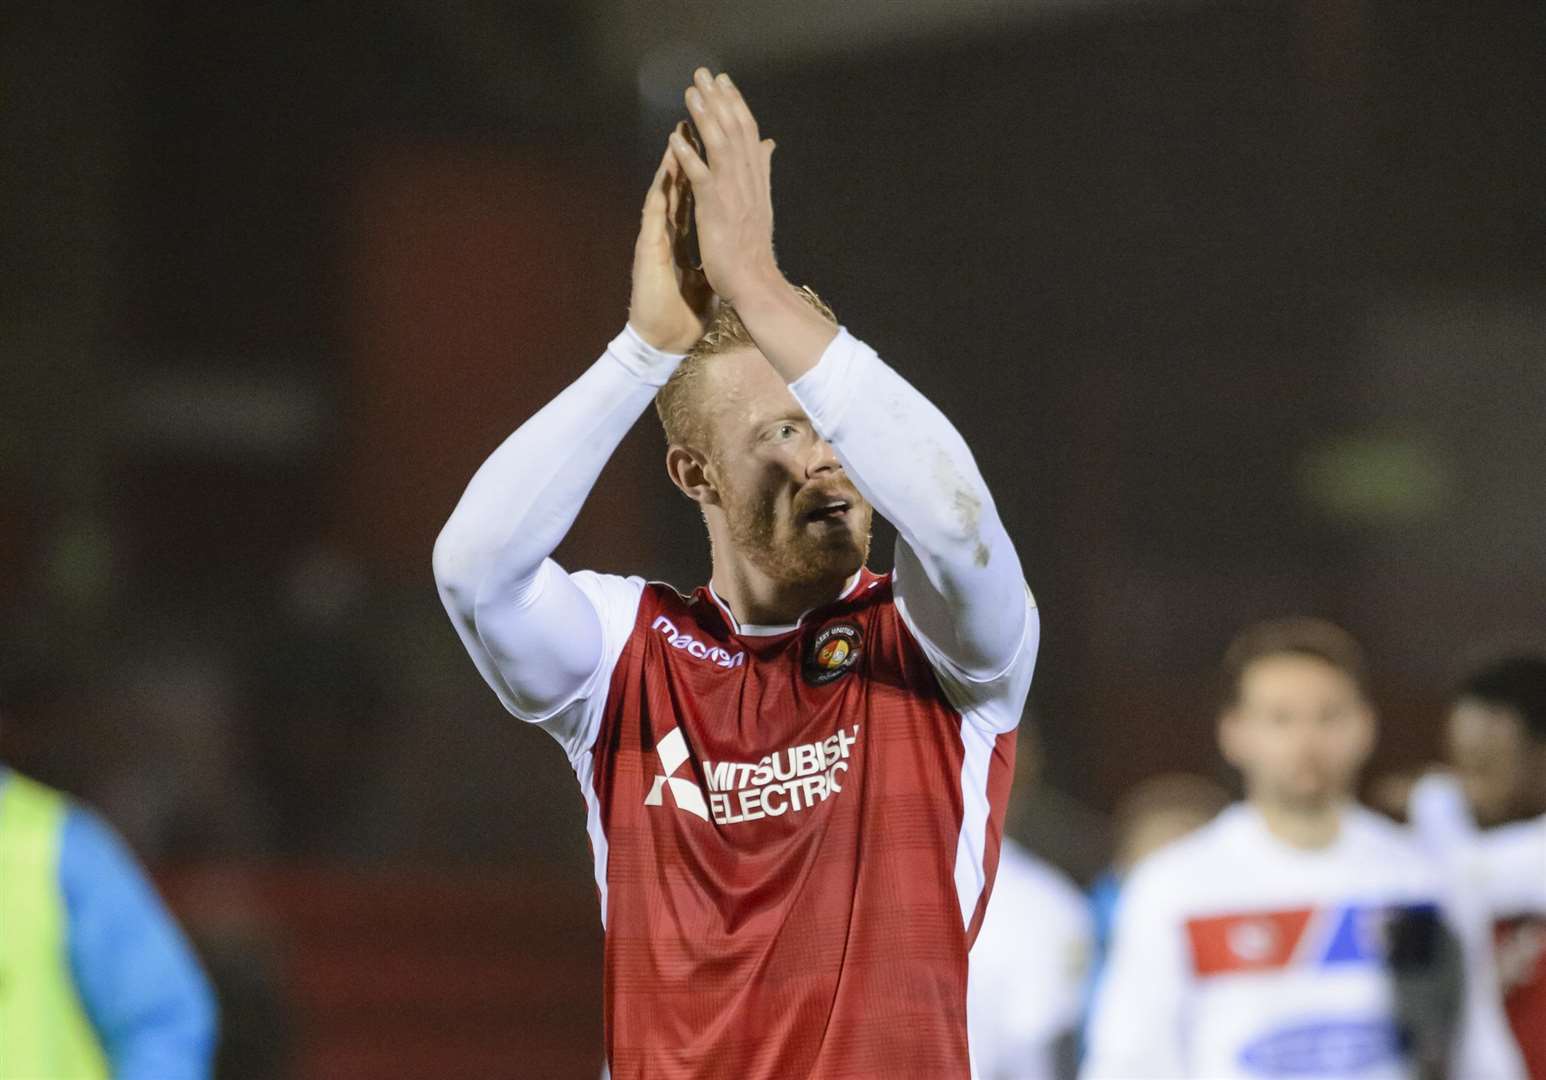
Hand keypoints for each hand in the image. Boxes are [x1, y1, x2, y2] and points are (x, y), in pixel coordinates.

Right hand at [628, 139, 713, 352]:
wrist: (665, 338)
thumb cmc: (685, 309)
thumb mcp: (708, 272)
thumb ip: (716, 248)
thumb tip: (733, 236)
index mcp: (681, 232)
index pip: (694, 191)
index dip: (705, 164)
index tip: (719, 140)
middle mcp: (667, 228)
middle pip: (680, 182)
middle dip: (691, 150)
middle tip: (700, 119)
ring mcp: (657, 234)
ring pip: (666, 187)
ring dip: (675, 156)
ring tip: (684, 126)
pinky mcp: (650, 245)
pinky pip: (658, 207)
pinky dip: (665, 183)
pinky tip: (671, 161)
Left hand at [669, 68, 780, 307]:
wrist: (755, 282)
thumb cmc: (754, 249)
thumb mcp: (762, 202)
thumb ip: (762, 170)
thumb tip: (768, 144)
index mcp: (756, 179)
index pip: (747, 132)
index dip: (736, 104)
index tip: (724, 81)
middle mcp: (747, 181)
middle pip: (733, 131)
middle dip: (719, 100)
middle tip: (704, 74)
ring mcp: (732, 194)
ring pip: (719, 147)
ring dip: (704, 117)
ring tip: (690, 93)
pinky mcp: (716, 210)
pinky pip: (701, 177)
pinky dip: (689, 156)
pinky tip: (678, 137)